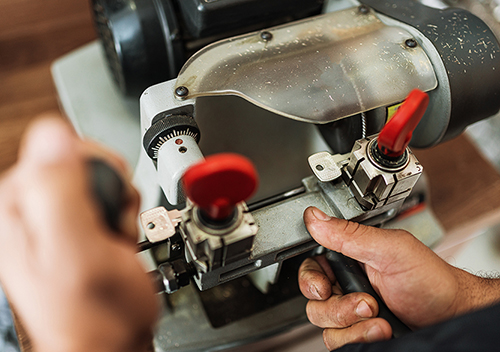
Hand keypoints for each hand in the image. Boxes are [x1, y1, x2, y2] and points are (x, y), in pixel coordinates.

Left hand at [0, 116, 158, 351]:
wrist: (112, 343)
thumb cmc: (97, 314)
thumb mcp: (78, 252)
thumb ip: (61, 193)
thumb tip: (53, 135)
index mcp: (19, 206)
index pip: (62, 146)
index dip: (99, 172)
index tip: (104, 206)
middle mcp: (31, 207)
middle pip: (85, 160)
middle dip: (113, 189)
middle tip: (110, 224)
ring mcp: (54, 217)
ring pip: (101, 178)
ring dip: (121, 204)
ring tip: (114, 237)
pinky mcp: (75, 225)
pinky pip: (108, 197)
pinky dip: (123, 215)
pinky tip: (116, 240)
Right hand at [299, 206, 499, 349]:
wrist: (452, 315)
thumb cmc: (430, 280)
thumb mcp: (390, 250)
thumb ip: (350, 234)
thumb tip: (315, 218)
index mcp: (350, 258)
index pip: (312, 266)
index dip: (311, 279)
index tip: (324, 287)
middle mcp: (347, 284)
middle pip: (314, 299)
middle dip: (338, 306)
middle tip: (365, 302)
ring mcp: (352, 311)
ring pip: (324, 323)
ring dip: (352, 324)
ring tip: (379, 318)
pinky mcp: (359, 332)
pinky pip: (338, 340)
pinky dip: (358, 338)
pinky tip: (380, 330)